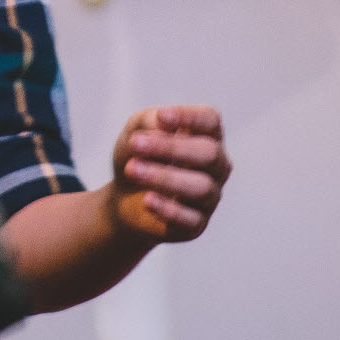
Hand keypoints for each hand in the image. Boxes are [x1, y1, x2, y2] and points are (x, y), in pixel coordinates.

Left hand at [107, 105, 229, 241]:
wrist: (123, 197)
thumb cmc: (137, 157)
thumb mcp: (134, 133)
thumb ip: (148, 122)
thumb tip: (161, 123)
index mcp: (205, 136)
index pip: (211, 121)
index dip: (191, 117)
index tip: (161, 116)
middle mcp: (216, 166)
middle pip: (209, 153)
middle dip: (170, 147)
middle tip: (135, 144)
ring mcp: (210, 196)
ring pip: (201, 187)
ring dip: (163, 176)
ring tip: (132, 169)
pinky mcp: (198, 223)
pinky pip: (191, 218)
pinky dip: (168, 208)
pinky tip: (147, 199)